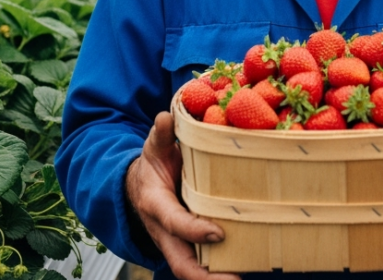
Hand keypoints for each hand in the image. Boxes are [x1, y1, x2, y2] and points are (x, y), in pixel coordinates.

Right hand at [126, 111, 240, 279]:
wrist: (138, 187)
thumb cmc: (152, 166)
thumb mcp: (153, 148)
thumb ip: (161, 135)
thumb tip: (166, 117)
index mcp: (155, 205)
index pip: (175, 222)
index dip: (194, 230)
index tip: (218, 234)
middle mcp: (164, 231)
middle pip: (181, 263)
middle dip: (205, 277)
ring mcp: (175, 242)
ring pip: (191, 270)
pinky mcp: (187, 246)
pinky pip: (201, 264)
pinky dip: (218, 272)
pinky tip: (244, 270)